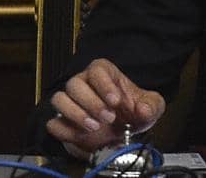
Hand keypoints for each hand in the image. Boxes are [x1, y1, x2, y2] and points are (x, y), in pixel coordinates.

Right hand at [46, 58, 165, 156]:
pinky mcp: (63, 122)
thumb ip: (151, 106)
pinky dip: (64, 131)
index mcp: (104, 74)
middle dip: (91, 102)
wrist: (122, 132)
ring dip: (75, 114)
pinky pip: (53, 123)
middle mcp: (84, 84)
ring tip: (94, 127)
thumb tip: (143, 109)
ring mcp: (71, 103)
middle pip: (74, 84)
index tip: (116, 101)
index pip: (97, 70)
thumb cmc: (133, 113)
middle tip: (108, 117)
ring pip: (59, 100)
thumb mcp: (151, 107)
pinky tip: (81, 136)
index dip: (105, 84)